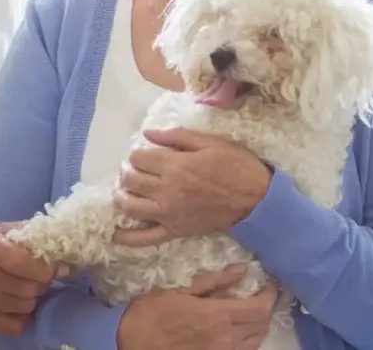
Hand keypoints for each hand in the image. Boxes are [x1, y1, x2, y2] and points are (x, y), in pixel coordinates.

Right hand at [0, 224, 58, 334]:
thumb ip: (18, 231)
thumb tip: (50, 235)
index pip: (24, 263)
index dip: (46, 267)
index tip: (55, 265)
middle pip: (30, 286)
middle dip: (42, 281)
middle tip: (38, 275)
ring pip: (27, 304)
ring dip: (33, 296)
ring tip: (26, 287)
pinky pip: (16, 324)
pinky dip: (23, 316)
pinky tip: (18, 305)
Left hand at [112, 128, 271, 246]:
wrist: (256, 199)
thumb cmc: (235, 165)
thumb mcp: (208, 141)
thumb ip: (175, 136)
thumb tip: (146, 133)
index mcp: (174, 166)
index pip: (137, 158)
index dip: (137, 154)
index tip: (144, 154)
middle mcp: (166, 190)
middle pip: (130, 179)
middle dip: (127, 171)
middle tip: (134, 169)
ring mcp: (169, 213)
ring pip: (130, 206)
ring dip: (121, 196)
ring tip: (124, 190)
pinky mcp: (175, 231)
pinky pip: (145, 238)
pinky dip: (127, 237)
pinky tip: (116, 232)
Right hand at [117, 266, 279, 349]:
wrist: (136, 347)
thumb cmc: (151, 316)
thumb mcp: (178, 291)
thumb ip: (212, 281)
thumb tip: (240, 270)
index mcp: (217, 316)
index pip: (259, 308)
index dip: (270, 296)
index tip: (270, 284)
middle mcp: (226, 338)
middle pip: (262, 325)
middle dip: (267, 308)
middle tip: (262, 294)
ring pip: (256, 341)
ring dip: (259, 324)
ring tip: (251, 310)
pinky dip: (248, 338)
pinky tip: (238, 328)